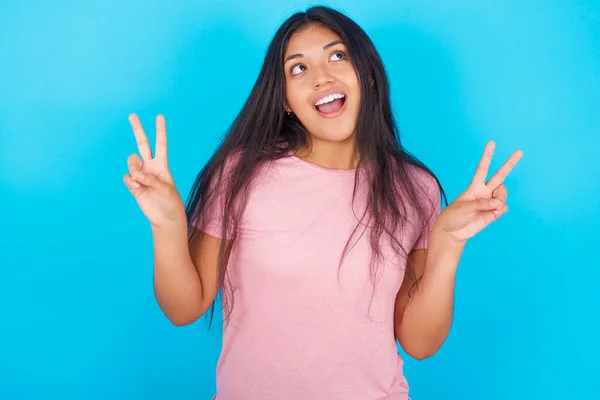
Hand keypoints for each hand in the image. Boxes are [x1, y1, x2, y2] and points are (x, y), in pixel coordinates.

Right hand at [123, 114, 185, 229]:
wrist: (165, 219)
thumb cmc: (171, 203)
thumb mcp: (167, 190)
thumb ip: (152, 180)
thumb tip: (136, 174)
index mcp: (162, 165)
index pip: (161, 144)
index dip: (160, 131)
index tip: (159, 116)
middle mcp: (150, 167)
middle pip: (142, 144)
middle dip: (138, 130)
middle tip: (132, 115)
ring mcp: (141, 175)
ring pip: (131, 161)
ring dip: (134, 168)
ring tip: (140, 180)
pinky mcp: (134, 186)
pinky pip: (127, 178)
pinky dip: (131, 183)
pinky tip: (138, 189)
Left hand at [433, 141, 522, 243]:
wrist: (453, 232)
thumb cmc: (453, 216)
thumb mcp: (463, 207)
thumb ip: (481, 204)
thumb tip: (497, 204)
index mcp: (475, 186)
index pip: (482, 168)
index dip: (487, 156)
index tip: (492, 143)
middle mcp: (485, 191)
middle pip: (500, 175)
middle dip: (510, 163)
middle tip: (520, 151)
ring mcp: (490, 202)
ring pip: (503, 194)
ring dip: (499, 199)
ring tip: (490, 207)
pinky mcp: (494, 213)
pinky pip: (503, 207)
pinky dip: (499, 210)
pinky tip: (492, 214)